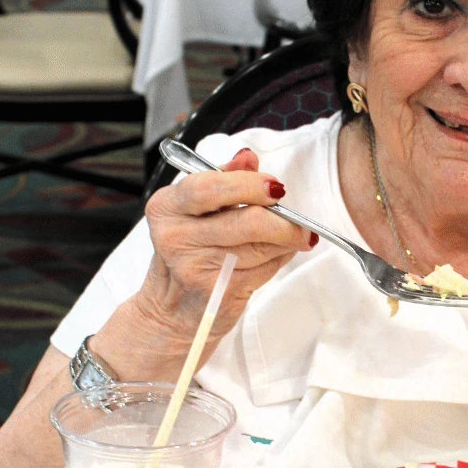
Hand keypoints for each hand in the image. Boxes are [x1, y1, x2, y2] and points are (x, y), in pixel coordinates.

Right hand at [135, 147, 316, 350]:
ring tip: (293, 238)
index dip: (250, 185)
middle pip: (247, 221)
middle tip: (300, 223)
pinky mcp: (219, 293)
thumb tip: (248, 158)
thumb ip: (223, 180)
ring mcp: (196, 268)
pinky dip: (279, 259)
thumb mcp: (195, 211)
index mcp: (166, 207)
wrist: (173, 309)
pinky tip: (277, 255)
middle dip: (283, 221)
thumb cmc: (190, 251)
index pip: (211, 188)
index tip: (276, 188)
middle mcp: (175, 237)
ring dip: (287, 241)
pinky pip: (265, 269)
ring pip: (262, 246)